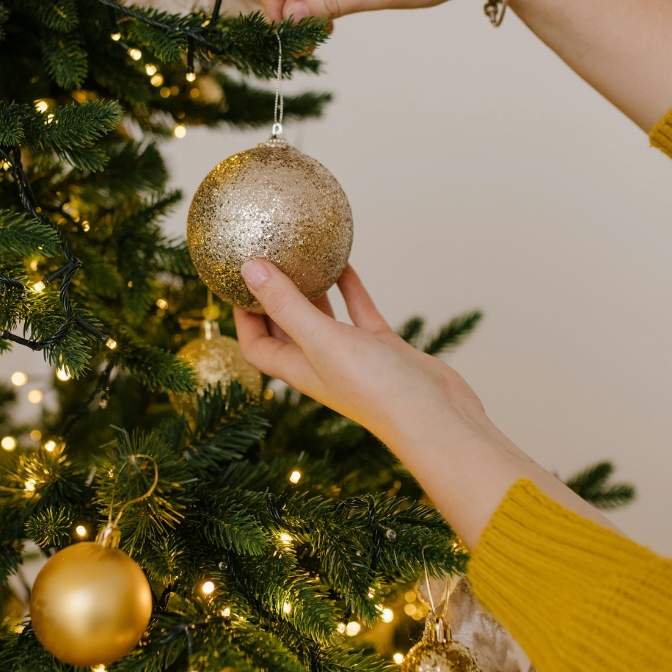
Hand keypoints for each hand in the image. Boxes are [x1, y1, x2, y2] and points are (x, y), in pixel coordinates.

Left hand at [234, 259, 613, 546]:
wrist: (437, 415)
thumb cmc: (377, 388)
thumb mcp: (322, 340)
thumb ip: (286, 304)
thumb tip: (249, 268)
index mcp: (299, 369)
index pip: (256, 345)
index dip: (241, 317)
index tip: (234, 282)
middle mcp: (321, 364)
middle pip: (285, 329)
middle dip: (272, 298)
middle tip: (266, 260)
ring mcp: (354, 356)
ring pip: (323, 317)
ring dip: (310, 289)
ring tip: (299, 255)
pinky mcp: (383, 347)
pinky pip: (360, 312)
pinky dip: (350, 288)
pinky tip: (344, 262)